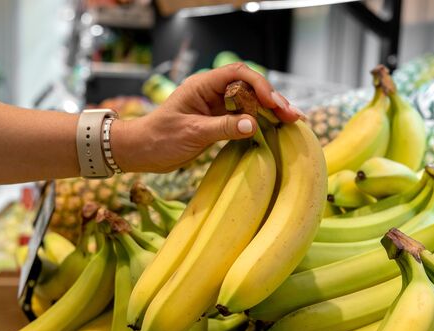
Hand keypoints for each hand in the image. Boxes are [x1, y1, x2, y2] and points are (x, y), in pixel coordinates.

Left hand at [112, 63, 302, 172]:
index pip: (238, 74)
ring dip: (270, 111)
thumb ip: (223, 127)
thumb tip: (253, 124)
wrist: (141, 152)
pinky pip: (242, 117)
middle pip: (249, 88)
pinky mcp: (217, 121)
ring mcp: (215, 107)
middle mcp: (211, 92)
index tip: (274, 103)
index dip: (260, 85)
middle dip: (272, 99)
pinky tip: (275, 129)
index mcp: (203, 85)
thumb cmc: (159, 139)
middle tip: (292, 115)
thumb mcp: (192, 133)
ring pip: (249, 102)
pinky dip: (259, 122)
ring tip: (292, 121)